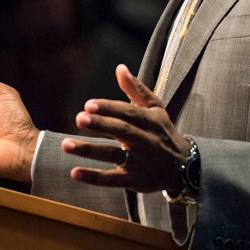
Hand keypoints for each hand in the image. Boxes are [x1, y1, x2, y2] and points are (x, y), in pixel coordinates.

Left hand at [63, 64, 189, 194]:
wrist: (184, 167)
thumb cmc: (163, 132)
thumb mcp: (156, 109)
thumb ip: (136, 89)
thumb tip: (120, 68)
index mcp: (150, 121)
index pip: (129, 113)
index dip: (109, 108)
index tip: (89, 104)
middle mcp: (146, 141)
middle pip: (122, 131)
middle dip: (100, 124)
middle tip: (79, 118)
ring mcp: (140, 163)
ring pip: (113, 155)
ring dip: (89, 150)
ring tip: (66, 144)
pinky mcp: (134, 181)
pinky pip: (112, 180)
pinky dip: (93, 177)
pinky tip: (74, 172)